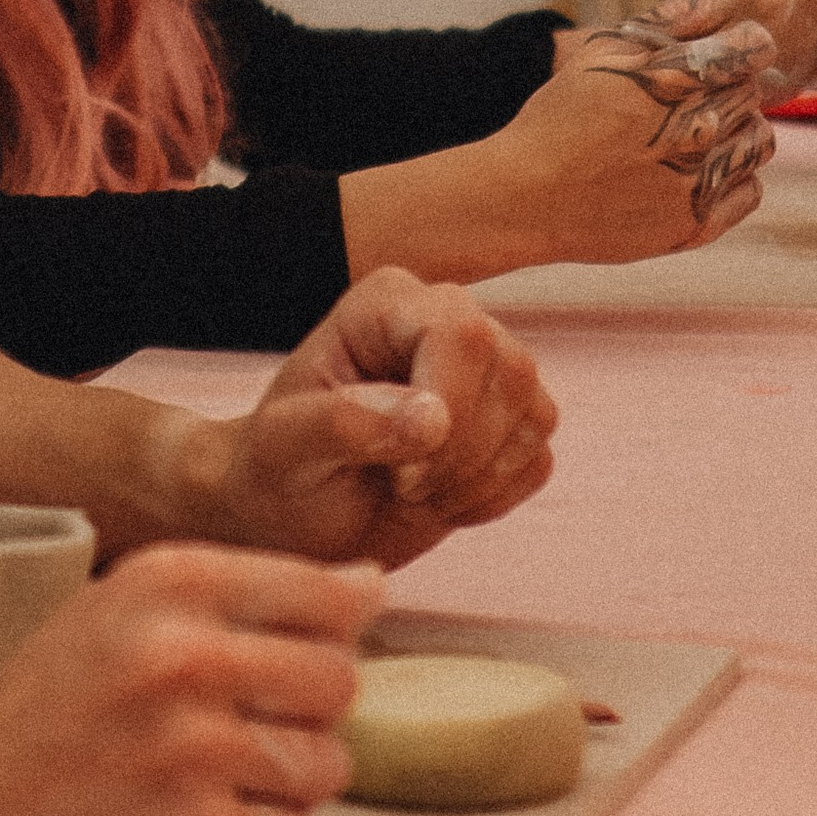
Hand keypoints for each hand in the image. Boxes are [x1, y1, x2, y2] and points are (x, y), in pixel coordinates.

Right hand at [0, 542, 377, 815]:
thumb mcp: (116, 615)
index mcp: (168, 582)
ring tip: (198, 788)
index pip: (329, 597)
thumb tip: (370, 585)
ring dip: (279, 787)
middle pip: (340, 682)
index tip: (278, 668)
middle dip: (303, 718)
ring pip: (326, 766)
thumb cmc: (35, 716)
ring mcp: (197, 751)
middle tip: (229, 738)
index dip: (323, 640)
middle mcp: (188, 654)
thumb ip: (238, 595)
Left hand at [197, 271, 557, 568]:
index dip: (449, 406)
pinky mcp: (509, 423)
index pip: (462, 333)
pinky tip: (438, 501)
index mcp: (386, 303)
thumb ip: (343, 423)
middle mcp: (445, 320)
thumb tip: (431, 419)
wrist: (294, 512)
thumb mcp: (284, 448)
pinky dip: (493, 498)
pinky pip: (538, 459)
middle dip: (461, 453)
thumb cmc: (278, 468)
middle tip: (399, 486)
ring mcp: (485, 370)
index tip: (401, 471)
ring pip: (535, 415)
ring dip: (476, 479)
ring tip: (410, 492)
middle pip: (512, 371)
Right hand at [504, 8, 777, 261]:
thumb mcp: (606, 50)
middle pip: (753, 94)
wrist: (526, 197)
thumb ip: (677, 16)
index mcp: (674, 77)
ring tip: (690, 134)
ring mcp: (698, 181)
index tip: (723, 55)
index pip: (752, 48)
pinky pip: (749, 192)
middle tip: (683, 100)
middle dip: (728, 89)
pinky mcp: (696, 225)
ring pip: (759, 142)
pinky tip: (695, 169)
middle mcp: (695, 129)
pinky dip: (733, 177)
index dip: (744, 46)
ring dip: (736, 131)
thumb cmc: (560, 116)